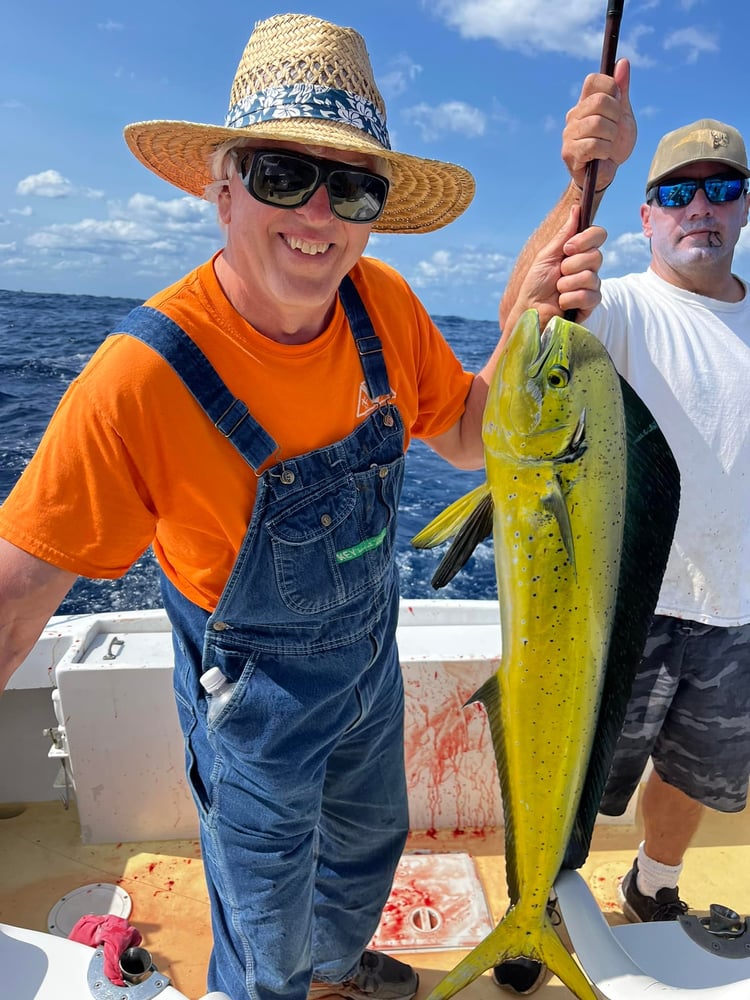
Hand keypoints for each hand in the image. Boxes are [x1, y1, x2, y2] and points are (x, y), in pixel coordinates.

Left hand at [508, 205, 604, 330]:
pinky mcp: (590, 304)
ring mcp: (592, 285)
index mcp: (579, 252)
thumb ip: (564, 234)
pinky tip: (561, 303)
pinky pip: (589, 296)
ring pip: (591, 277)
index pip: (598, 235)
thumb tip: (576, 208)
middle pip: (596, 256)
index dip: (585, 239)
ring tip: (557, 291)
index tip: (567, 249)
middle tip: (558, 274)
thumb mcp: (547, 255)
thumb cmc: (535, 284)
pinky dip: (569, 299)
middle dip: (571, 266)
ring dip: (566, 285)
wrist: (530, 311)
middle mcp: (589, 266)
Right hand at [562, 58, 635, 192]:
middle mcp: (574, 115)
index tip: (617, 104)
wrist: (606, 174)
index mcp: (585, 103)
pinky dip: (605, 150)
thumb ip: (622, 90)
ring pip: (598, 124)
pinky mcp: (569, 153)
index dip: (610, 87)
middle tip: (614, 130)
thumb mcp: (622, 115)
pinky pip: (594, 144)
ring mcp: (569, 134)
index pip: (593, 80)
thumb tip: (622, 62)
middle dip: (615, 117)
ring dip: (611, 137)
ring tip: (608, 144)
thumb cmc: (613, 144)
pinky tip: (603, 155)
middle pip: (600, 101)